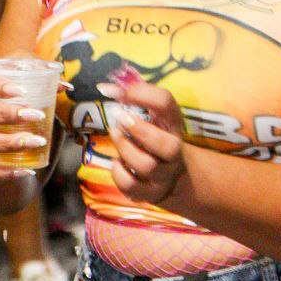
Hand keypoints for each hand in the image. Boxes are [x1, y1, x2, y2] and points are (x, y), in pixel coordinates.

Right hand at [0, 61, 48, 178]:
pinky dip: (4, 171)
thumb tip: (66, 87)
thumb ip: (42, 73)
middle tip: (35, 115)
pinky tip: (26, 170)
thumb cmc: (10, 76)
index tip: (20, 90)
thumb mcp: (20, 68)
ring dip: (8, 143)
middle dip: (6, 115)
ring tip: (36, 141)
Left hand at [107, 78, 185, 205]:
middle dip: (140, 131)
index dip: (142, 94)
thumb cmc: (155, 137)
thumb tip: (106, 87)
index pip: (167, 103)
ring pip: (146, 166)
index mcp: (174, 124)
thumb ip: (134, 100)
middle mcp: (174, 151)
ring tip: (115, 134)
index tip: (121, 93)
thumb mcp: (154, 117)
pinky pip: (131, 186)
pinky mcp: (150, 194)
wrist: (173, 176)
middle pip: (168, 147)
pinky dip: (118, 171)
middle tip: (120, 118)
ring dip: (125, 148)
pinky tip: (118, 162)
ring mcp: (164, 175)